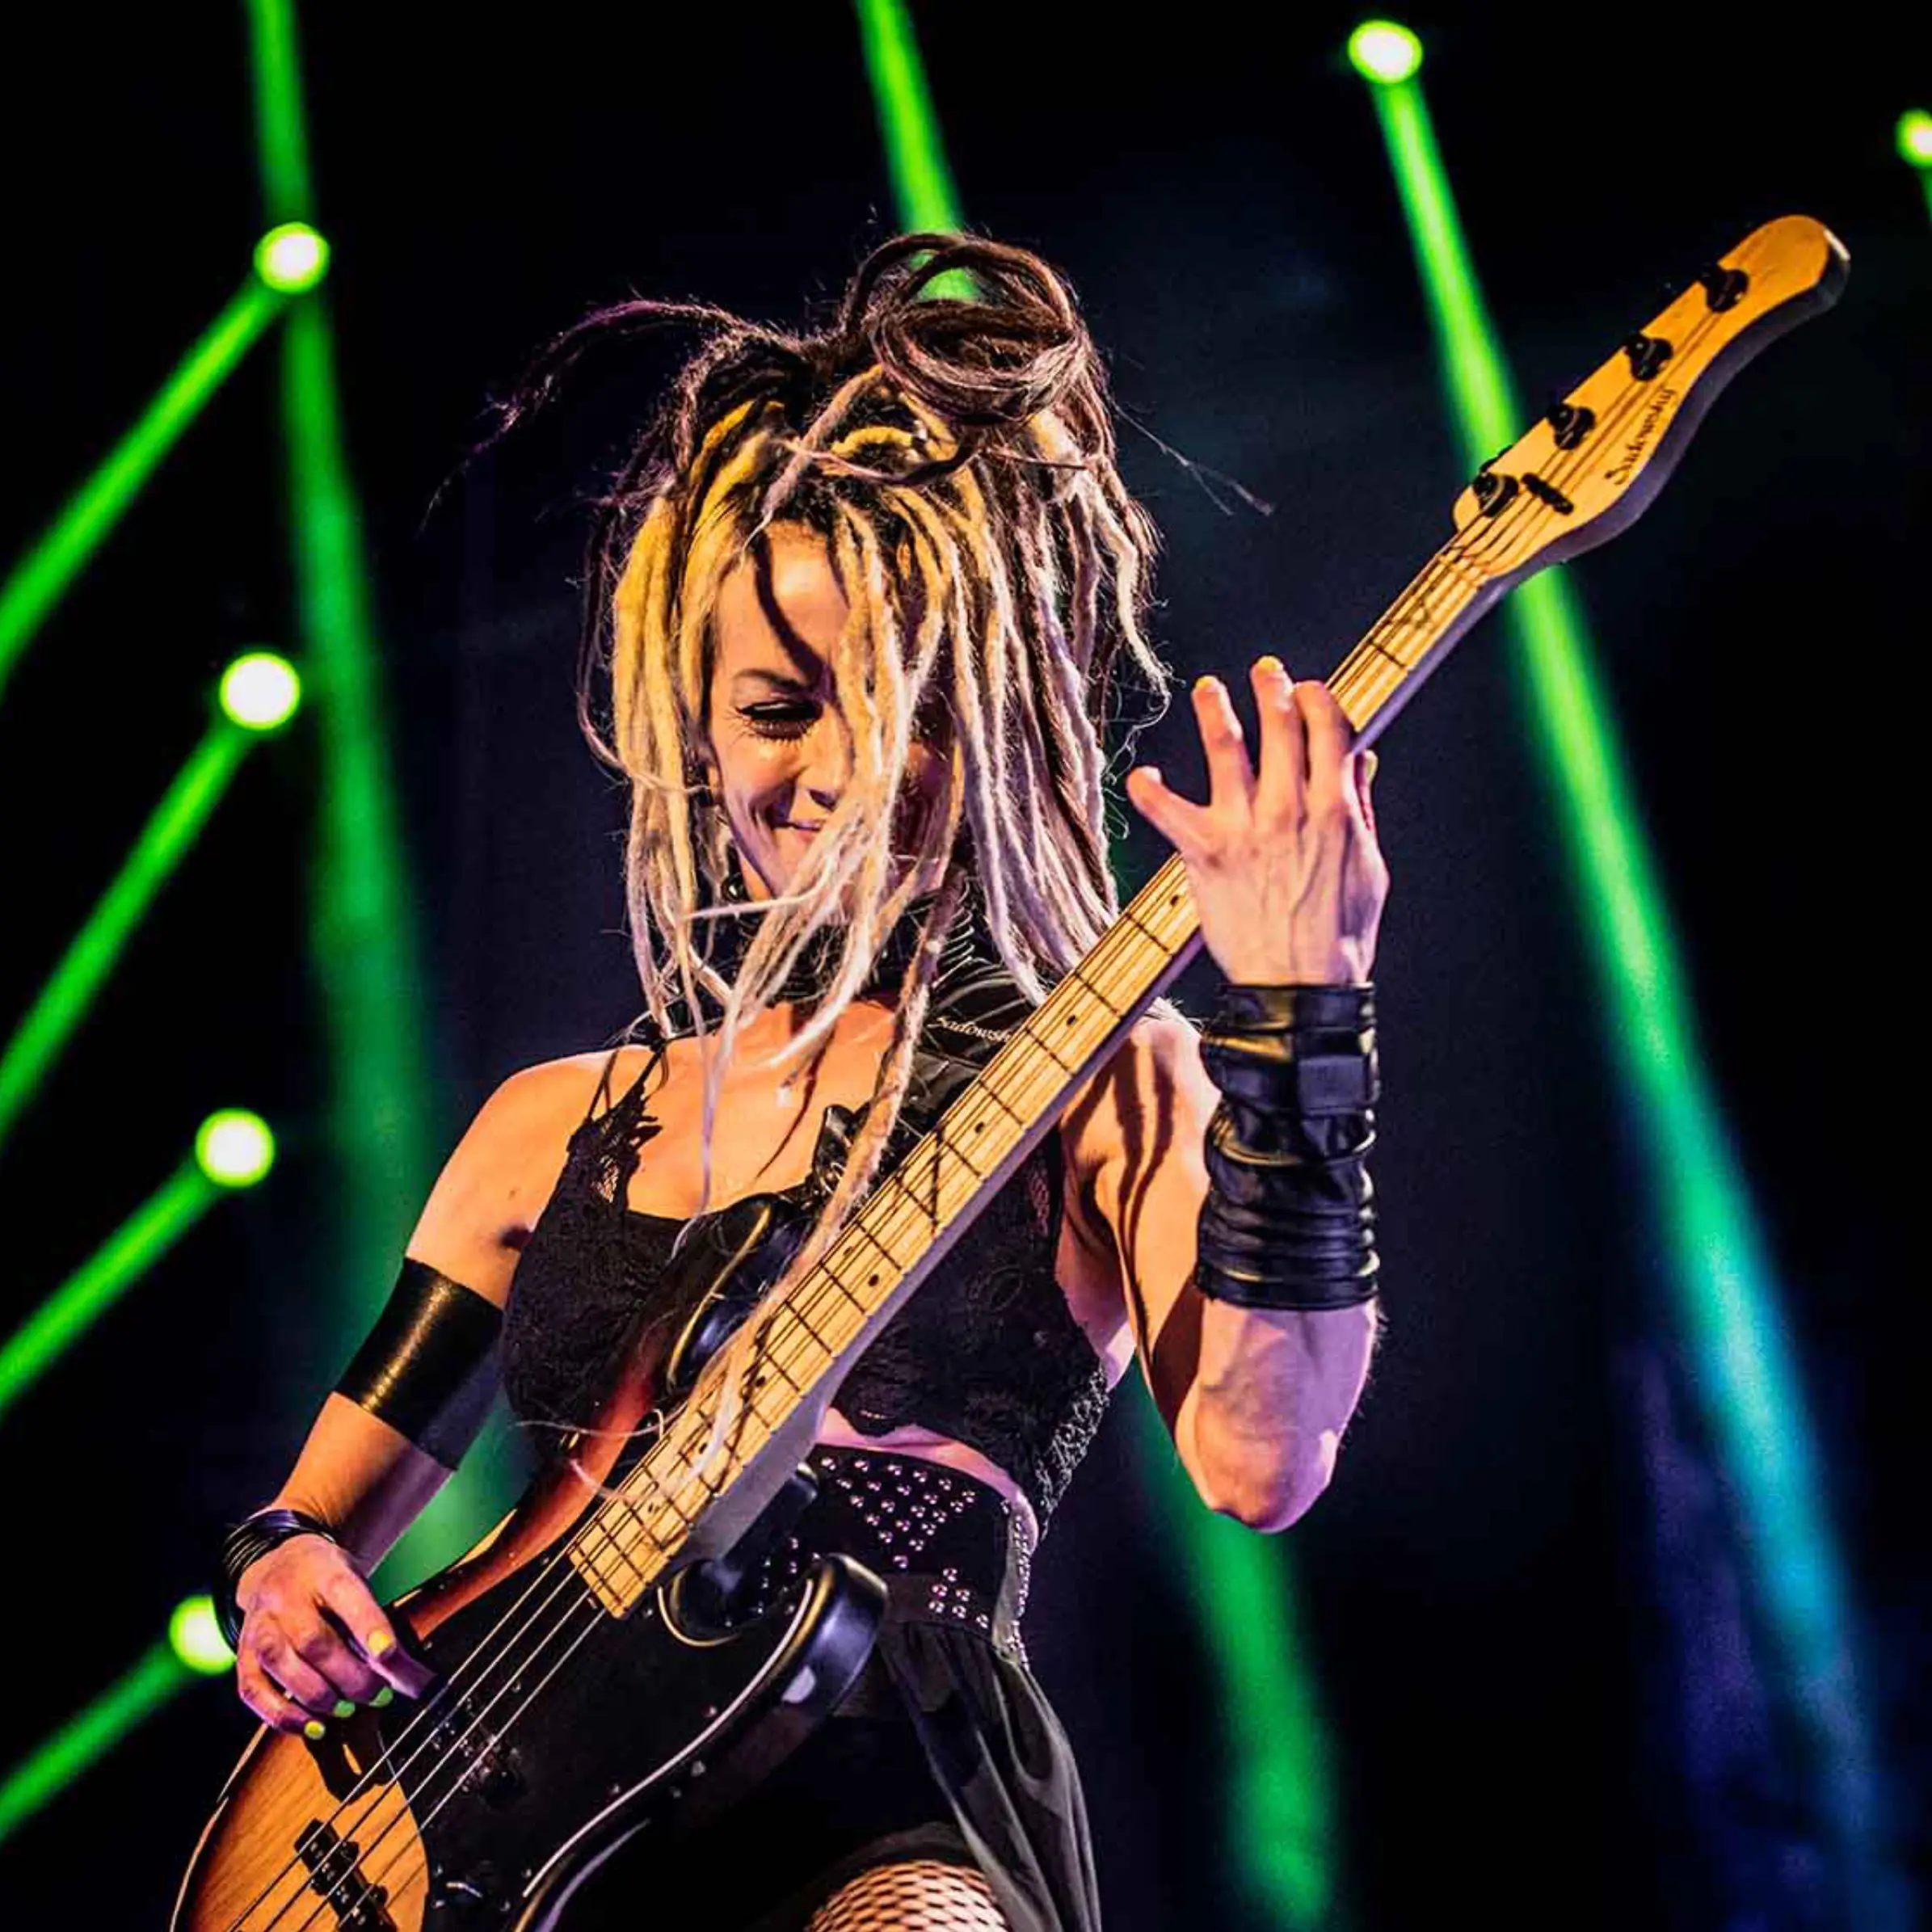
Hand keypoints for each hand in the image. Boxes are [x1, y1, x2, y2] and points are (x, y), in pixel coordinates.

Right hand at [233, 1534, 433, 1736]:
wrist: (279, 1564)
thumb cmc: (330, 1582)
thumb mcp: (359, 1586)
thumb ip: (381, 1629)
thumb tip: (417, 1680)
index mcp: (325, 1571)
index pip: (348, 1596)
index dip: (368, 1627)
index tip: (388, 1655)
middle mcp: (286, 1597)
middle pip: (314, 1640)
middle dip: (350, 1676)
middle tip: (379, 1696)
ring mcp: (260, 1625)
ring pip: (283, 1665)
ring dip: (319, 1696)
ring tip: (347, 1709)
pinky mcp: (243, 1654)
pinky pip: (254, 1690)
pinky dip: (282, 1715)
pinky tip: (313, 1726)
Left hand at [1125, 658, 1387, 984]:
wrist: (1301, 988)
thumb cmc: (1339, 934)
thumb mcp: (1369, 867)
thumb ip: (1361, 807)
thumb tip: (1362, 758)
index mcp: (1335, 809)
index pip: (1330, 729)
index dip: (1320, 699)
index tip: (1310, 690)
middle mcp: (1290, 809)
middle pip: (1282, 726)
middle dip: (1274, 689)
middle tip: (1264, 672)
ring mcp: (1245, 828)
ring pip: (1226, 748)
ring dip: (1215, 710)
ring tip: (1208, 689)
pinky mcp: (1205, 852)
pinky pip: (1166, 810)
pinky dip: (1149, 790)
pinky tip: (1141, 775)